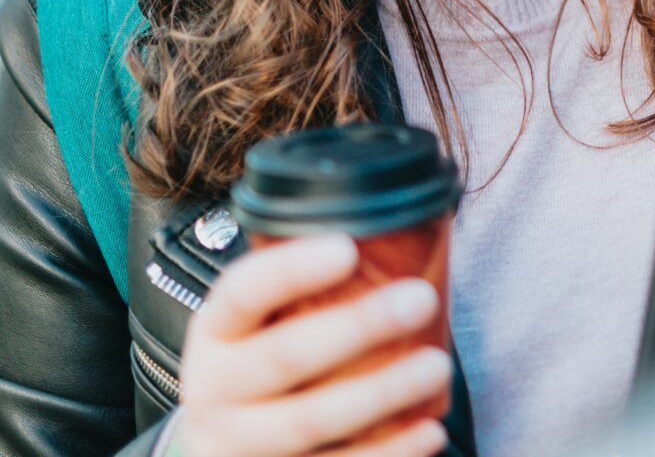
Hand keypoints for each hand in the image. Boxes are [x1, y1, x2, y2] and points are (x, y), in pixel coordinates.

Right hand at [170, 233, 451, 456]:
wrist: (221, 445)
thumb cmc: (262, 359)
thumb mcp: (261, 321)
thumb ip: (306, 286)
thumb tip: (401, 221)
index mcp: (217, 332)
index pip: (243, 292)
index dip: (292, 270)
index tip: (348, 248)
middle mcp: (216, 389)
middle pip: (284, 357)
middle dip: (358, 327)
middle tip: (422, 299)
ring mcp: (241, 444)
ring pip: (310, 421)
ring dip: (382, 393)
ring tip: (438, 366)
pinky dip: (388, 453)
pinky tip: (429, 431)